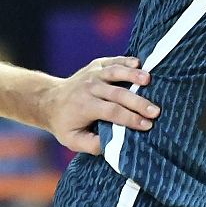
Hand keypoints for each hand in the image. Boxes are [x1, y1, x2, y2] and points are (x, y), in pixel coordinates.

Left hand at [39, 57, 157, 155]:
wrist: (49, 100)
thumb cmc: (65, 124)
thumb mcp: (73, 140)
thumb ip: (93, 145)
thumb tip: (114, 145)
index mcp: (84, 106)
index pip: (112, 112)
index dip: (130, 119)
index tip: (147, 125)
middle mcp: (89, 88)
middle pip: (118, 94)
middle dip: (138, 102)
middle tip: (156, 111)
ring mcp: (93, 74)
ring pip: (115, 72)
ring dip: (133, 75)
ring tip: (149, 80)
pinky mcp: (96, 65)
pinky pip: (113, 61)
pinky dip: (126, 61)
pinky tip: (139, 63)